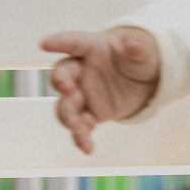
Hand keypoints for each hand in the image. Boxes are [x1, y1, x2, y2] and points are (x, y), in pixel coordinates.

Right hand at [41, 26, 160, 153]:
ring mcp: (83, 93)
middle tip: (68, 89)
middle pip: (62, 75)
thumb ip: (139, 49)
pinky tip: (87, 147)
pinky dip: (81, 137)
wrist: (145, 82)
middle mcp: (82, 71)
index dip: (58, 42)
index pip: (74, 42)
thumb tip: (135, 46)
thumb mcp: (145, 52)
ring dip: (67, 115)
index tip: (44, 44)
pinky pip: (81, 126)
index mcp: (93, 48)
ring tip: (75, 126)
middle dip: (60, 82)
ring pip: (66, 105)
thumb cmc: (139, 59)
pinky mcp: (90, 113)